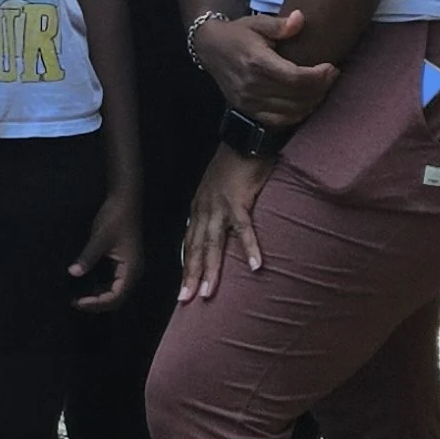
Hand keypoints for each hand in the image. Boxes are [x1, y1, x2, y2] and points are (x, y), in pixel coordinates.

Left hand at [69, 182, 141, 314]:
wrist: (124, 200)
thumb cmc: (114, 218)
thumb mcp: (100, 239)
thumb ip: (88, 257)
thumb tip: (72, 273)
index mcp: (131, 269)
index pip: (115, 297)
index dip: (96, 303)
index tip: (77, 302)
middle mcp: (132, 272)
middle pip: (115, 298)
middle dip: (96, 303)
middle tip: (74, 302)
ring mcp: (127, 268)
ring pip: (113, 291)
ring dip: (97, 297)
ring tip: (77, 296)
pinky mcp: (121, 262)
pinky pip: (111, 282)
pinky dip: (98, 287)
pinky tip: (84, 285)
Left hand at [180, 143, 270, 302]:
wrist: (246, 137)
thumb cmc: (237, 163)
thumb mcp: (220, 188)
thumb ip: (219, 209)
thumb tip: (222, 229)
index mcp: (200, 207)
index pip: (189, 243)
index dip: (187, 266)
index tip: (184, 288)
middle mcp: (204, 209)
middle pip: (195, 248)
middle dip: (190, 276)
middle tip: (186, 300)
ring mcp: (220, 206)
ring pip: (213, 244)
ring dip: (211, 270)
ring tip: (208, 293)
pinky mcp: (239, 201)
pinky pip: (244, 229)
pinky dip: (250, 247)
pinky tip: (255, 265)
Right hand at [194, 6, 338, 131]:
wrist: (210, 48)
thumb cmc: (238, 33)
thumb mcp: (257, 22)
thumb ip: (280, 24)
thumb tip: (301, 18)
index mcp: (256, 61)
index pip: (295, 77)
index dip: (318, 76)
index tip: (331, 67)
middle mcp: (251, 85)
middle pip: (296, 96)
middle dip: (320, 88)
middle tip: (332, 76)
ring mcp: (248, 101)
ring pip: (290, 111)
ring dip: (312, 102)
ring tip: (322, 88)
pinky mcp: (247, 110)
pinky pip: (278, 121)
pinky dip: (296, 115)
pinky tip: (306, 104)